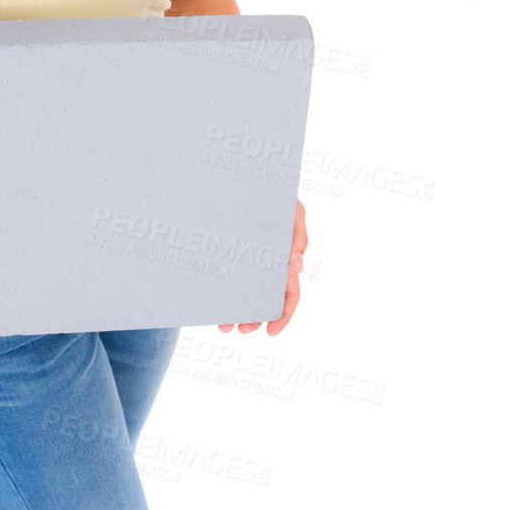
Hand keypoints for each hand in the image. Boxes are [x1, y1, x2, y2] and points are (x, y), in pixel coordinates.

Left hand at [219, 199, 306, 336]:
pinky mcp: (228, 253)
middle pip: (264, 301)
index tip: (271, 332)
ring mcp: (247, 261)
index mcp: (285, 261)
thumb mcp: (293, 210)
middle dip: (254, 319)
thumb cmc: (276, 194)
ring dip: (237, 313)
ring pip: (244, 294)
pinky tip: (212, 304)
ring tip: (224, 326)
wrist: (242, 177)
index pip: (290, 294)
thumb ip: (298, 235)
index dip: (284, 315)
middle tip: (240, 330)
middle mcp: (267, 265)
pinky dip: (222, 293)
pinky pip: (225, 278)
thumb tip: (296, 266)